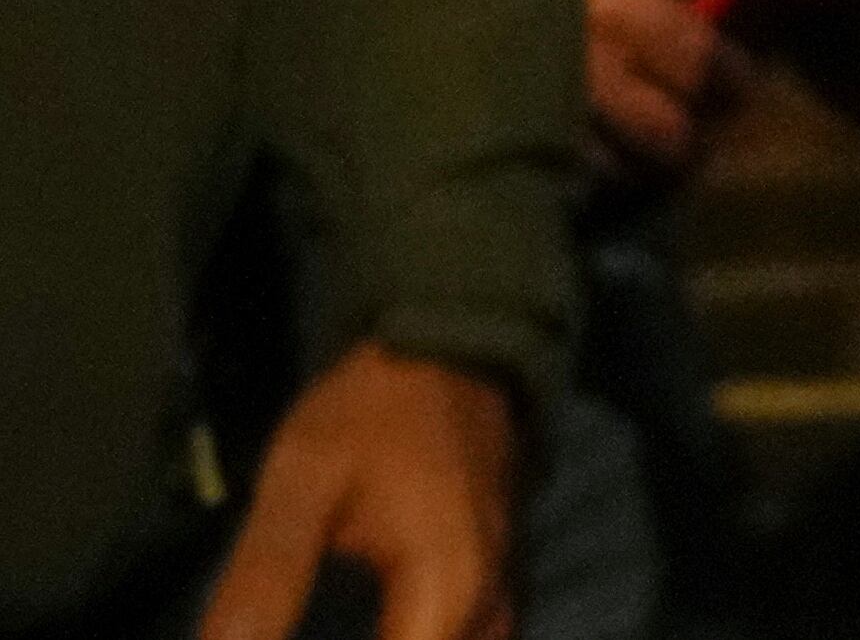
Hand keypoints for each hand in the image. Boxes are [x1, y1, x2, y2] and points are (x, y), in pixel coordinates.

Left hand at [199, 345, 513, 639]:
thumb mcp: (300, 484)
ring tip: (344, 630)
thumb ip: (264, 584)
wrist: (451, 342)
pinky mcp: (499, 577)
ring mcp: (502, 591)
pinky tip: (394, 633)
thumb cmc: (371, 412)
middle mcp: (488, 606)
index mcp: (444, 592)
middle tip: (297, 635)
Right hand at [538, 0, 749, 177]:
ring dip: (650, 156)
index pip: (707, 67)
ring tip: (653, 132)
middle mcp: (582, 74)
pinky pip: (563, 180)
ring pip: (619, 168)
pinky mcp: (491, 141)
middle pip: (670, 133)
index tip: (736, 69)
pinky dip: (592, 172)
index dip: (735, 76)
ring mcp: (532, 116)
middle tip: (702, 108)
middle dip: (699, 125)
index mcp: (617, 6)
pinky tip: (593, 146)